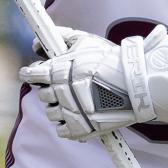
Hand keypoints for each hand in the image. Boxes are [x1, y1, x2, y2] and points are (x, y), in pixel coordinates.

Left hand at [18, 25, 167, 141]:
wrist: (135, 83)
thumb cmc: (110, 59)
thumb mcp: (85, 41)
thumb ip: (61, 37)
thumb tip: (36, 43)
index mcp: (58, 70)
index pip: (32, 75)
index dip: (31, 73)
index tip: (32, 74)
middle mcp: (60, 92)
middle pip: (43, 94)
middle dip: (50, 89)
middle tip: (65, 85)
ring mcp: (69, 112)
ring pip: (51, 112)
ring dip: (59, 106)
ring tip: (75, 100)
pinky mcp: (79, 129)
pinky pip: (61, 130)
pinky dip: (67, 123)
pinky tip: (78, 115)